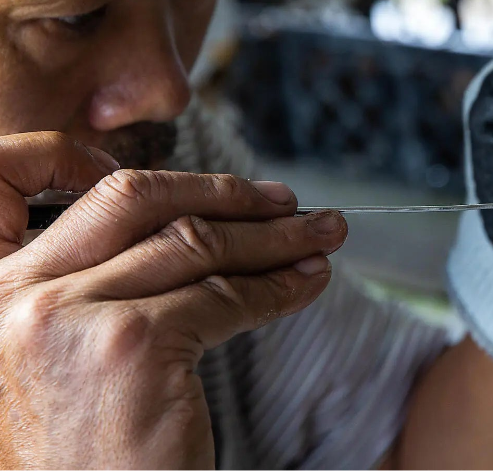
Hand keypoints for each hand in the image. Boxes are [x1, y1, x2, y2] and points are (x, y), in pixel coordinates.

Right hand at [0, 133, 346, 469]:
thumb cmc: (92, 450)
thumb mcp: (84, 348)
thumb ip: (122, 284)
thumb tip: (213, 228)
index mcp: (10, 285)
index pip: (114, 200)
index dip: (189, 186)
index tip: (245, 194)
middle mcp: (28, 294)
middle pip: (156, 209)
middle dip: (238, 199)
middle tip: (297, 206)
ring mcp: (76, 317)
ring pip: (200, 245)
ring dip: (277, 238)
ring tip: (323, 237)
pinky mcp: (130, 347)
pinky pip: (226, 297)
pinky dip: (278, 287)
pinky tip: (307, 283)